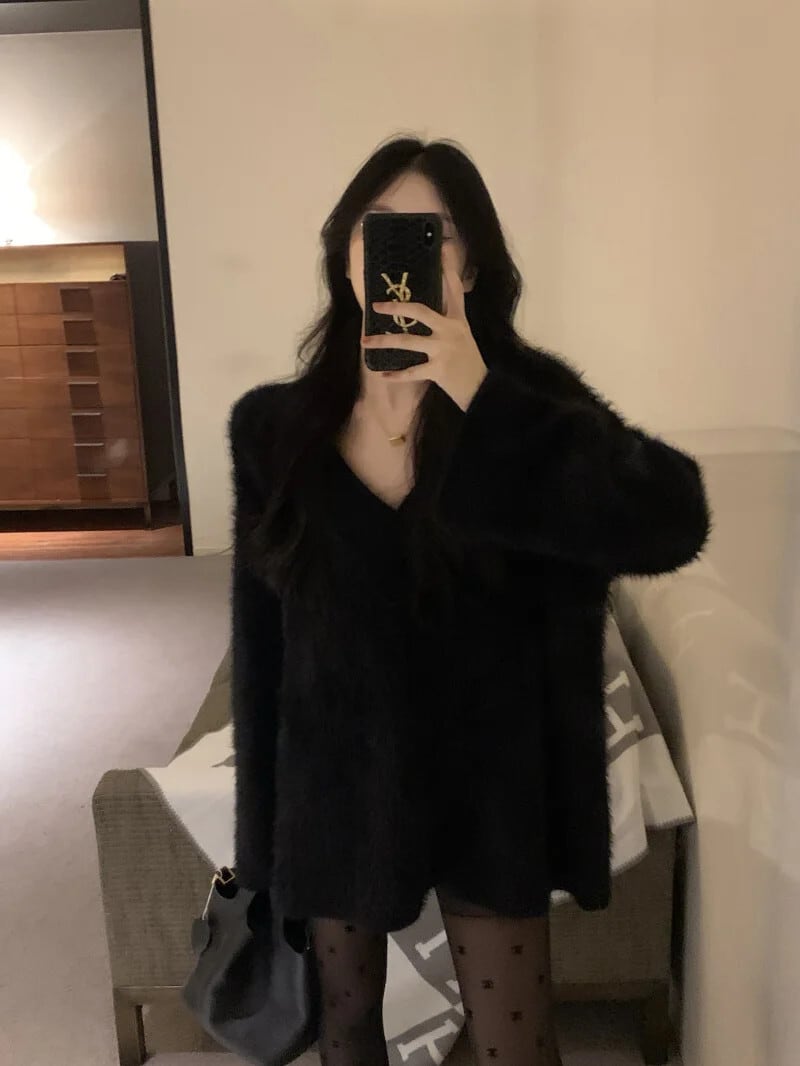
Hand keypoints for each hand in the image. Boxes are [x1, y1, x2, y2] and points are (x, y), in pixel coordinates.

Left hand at [362, 242, 488, 411]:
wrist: (482, 389)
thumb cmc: (469, 363)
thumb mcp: (463, 336)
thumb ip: (448, 322)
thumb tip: (428, 314)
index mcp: (458, 321)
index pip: (453, 290)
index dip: (448, 270)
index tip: (441, 250)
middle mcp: (450, 331)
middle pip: (421, 311)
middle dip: (397, 307)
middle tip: (376, 306)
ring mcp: (443, 350)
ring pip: (408, 341)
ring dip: (384, 342)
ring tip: (366, 342)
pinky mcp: (438, 370)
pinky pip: (411, 372)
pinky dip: (396, 375)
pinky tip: (382, 375)